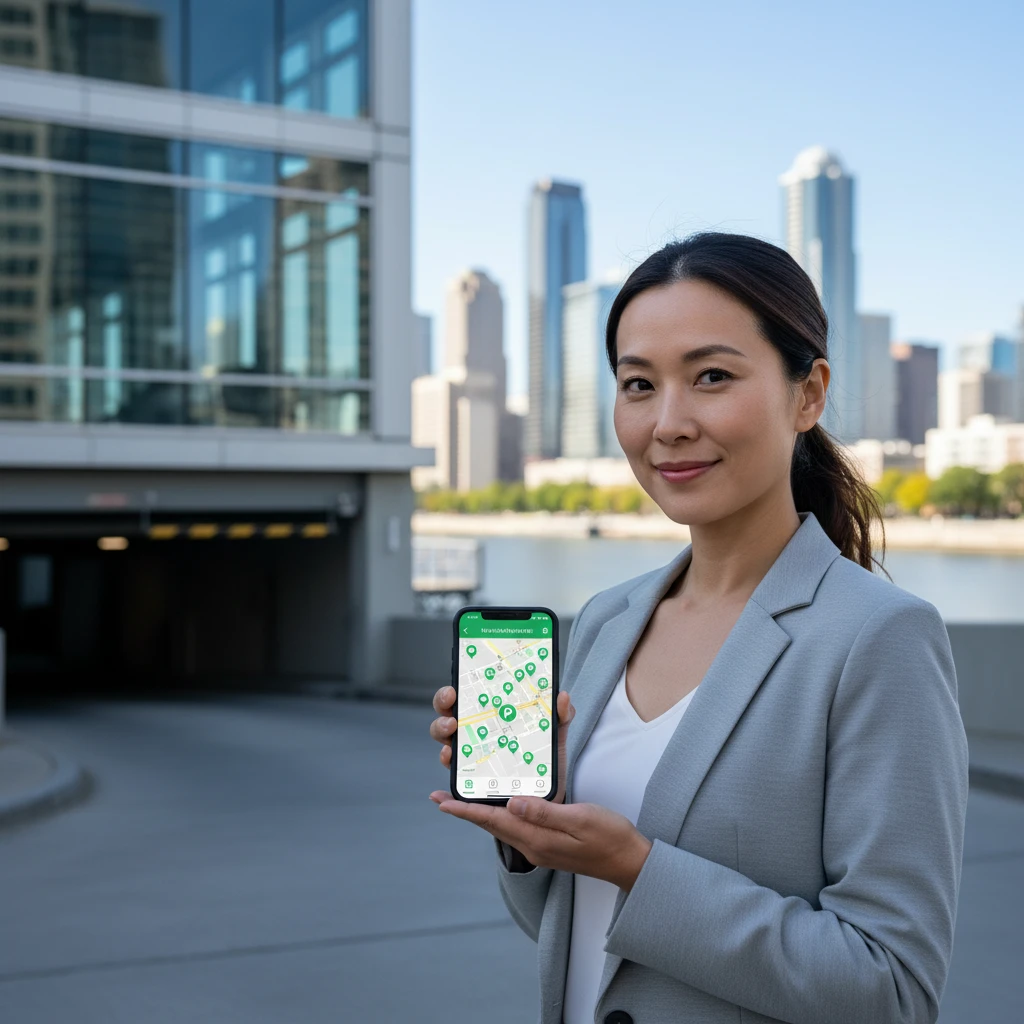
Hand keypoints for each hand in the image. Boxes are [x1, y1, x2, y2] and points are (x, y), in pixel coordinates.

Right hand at [428, 686, 575, 802]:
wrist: (549, 796)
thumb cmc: (544, 759)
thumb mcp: (554, 735)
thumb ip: (560, 715)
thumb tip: (563, 696)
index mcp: (490, 715)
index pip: (466, 697)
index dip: (453, 691)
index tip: (455, 688)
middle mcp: (474, 732)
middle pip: (447, 713)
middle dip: (443, 705)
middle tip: (452, 708)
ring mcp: (469, 755)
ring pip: (444, 740)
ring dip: (441, 731)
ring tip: (451, 732)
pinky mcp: (471, 780)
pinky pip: (454, 773)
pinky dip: (446, 763)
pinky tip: (449, 757)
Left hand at [428, 793, 652, 891]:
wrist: (630, 862)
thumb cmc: (610, 837)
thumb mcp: (580, 819)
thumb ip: (545, 813)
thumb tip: (512, 804)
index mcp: (538, 840)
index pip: (494, 821)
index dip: (465, 811)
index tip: (441, 802)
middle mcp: (534, 846)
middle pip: (492, 825)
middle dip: (466, 811)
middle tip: (441, 797)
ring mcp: (541, 847)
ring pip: (503, 826)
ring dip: (481, 813)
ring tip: (462, 800)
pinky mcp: (549, 844)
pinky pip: (517, 827)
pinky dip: (502, 814)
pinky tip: (501, 805)